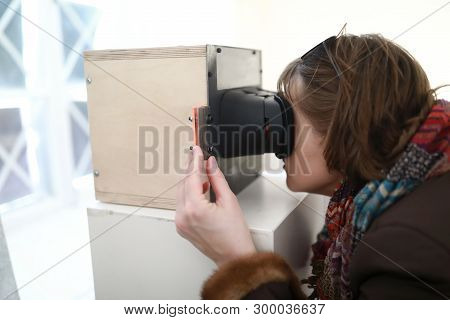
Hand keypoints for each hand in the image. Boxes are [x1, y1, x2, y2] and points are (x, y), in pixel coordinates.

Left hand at [175, 145, 255, 266]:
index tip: (196, 150)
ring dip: (190, 182)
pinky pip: (181, 204)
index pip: (191, 177)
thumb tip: (210, 164)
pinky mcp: (181, 226)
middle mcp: (184, 215)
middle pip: (183, 183)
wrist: (233, 256)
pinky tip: (200, 191)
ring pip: (181, 193)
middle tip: (198, 157)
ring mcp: (180, 222)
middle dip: (191, 170)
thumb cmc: (235, 234)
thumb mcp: (229, 201)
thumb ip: (217, 179)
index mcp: (195, 208)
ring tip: (204, 176)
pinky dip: (189, 195)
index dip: (194, 161)